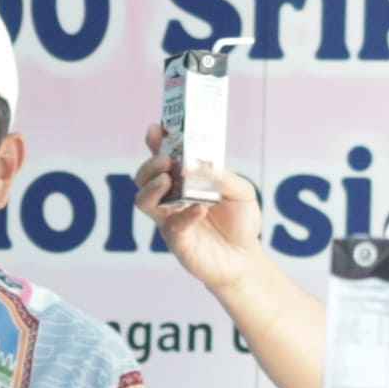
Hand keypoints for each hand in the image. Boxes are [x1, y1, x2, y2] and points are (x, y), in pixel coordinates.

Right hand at [131, 121, 265, 291]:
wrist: (245, 259)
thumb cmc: (240, 223)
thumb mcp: (242, 192)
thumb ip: (223, 177)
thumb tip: (201, 166)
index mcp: (185, 182)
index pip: (164, 157)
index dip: (156, 142)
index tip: (156, 128)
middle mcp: (172, 198)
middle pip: (144, 177)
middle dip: (150, 164)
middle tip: (166, 160)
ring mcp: (170, 220)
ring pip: (143, 201)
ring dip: (152, 187)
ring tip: (167, 179)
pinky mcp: (177, 242)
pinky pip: (171, 227)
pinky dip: (184, 215)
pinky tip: (200, 209)